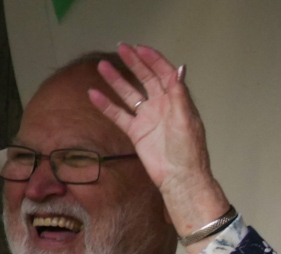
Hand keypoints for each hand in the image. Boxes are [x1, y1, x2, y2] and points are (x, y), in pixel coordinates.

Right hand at [88, 44, 229, 239]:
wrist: (179, 178)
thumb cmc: (188, 150)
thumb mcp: (186, 119)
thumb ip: (179, 94)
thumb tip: (179, 69)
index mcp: (177, 101)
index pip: (164, 74)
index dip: (154, 60)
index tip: (140, 48)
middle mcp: (162, 106)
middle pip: (146, 79)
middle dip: (134, 63)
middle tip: (121, 48)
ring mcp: (148, 118)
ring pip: (129, 94)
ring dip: (117, 80)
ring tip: (102, 65)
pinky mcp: (136, 132)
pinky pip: (118, 115)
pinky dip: (106, 105)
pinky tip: (93, 93)